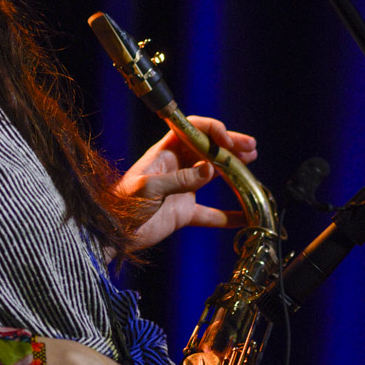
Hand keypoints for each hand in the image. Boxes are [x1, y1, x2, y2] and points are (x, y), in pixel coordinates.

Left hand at [118, 116, 257, 248]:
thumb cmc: (122, 205)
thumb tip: (210, 170)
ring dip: (233, 170)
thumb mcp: (149, 188)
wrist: (112, 233)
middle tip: (250, 148)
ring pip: (214, 175)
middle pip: (208, 149)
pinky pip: (211, 213)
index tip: (226, 140)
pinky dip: (229, 216)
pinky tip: (246, 216)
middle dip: (230, 146)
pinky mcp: (184, 212)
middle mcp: (176, 166)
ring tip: (252, 165)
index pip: (191, 130)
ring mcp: (182, 189)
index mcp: (165, 153)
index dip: (211, 130)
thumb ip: (180, 179)